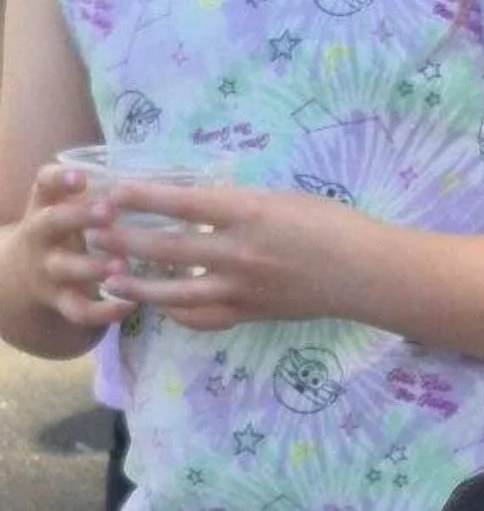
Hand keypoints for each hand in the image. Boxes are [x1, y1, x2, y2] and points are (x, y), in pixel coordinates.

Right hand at [12, 164, 134, 327]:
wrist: (26, 276)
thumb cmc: (66, 234)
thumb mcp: (71, 211)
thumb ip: (99, 197)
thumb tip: (156, 185)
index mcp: (45, 205)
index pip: (44, 184)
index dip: (60, 179)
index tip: (82, 177)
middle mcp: (40, 235)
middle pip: (51, 222)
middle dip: (79, 217)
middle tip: (109, 212)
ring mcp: (49, 270)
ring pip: (66, 268)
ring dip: (93, 266)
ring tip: (123, 264)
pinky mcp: (61, 302)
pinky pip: (79, 310)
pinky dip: (104, 311)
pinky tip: (130, 305)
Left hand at [88, 183, 367, 330]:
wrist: (365, 274)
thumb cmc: (331, 225)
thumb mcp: (280, 199)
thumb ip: (237, 204)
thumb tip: (197, 203)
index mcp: (245, 213)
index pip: (176, 203)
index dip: (135, 198)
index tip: (107, 192)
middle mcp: (237, 253)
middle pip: (164, 248)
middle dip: (122, 241)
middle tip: (92, 234)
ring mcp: (244, 289)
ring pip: (175, 292)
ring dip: (137, 285)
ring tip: (109, 277)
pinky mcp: (252, 313)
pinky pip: (203, 317)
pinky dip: (177, 313)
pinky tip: (162, 305)